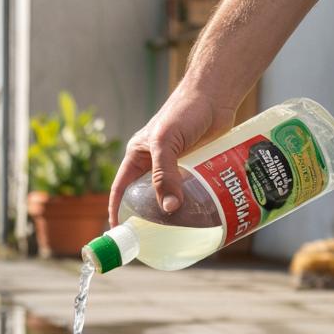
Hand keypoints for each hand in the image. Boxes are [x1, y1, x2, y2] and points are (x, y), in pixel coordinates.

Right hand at [108, 89, 237, 224]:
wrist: (215, 95)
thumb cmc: (183, 111)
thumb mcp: (165, 143)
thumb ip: (164, 174)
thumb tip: (169, 208)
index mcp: (137, 157)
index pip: (120, 189)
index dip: (117, 210)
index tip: (118, 232)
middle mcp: (154, 164)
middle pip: (146, 197)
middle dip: (148, 217)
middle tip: (152, 239)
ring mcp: (177, 167)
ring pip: (172, 196)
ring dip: (175, 212)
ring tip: (179, 233)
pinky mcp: (197, 167)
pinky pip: (193, 190)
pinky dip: (195, 203)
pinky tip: (201, 216)